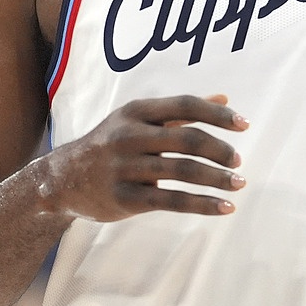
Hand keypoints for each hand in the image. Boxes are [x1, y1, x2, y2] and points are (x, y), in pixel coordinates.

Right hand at [41, 94, 247, 221]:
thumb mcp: (138, 120)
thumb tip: (225, 97)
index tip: (244, 124)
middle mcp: (129, 136)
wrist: (61, 180)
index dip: (217, 114)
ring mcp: (124, 168)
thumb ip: (181, 110)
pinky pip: (171, 201)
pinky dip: (202, 204)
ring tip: (239, 184)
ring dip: (216, 179)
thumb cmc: (111, 144)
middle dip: (219, 150)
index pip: (184, 105)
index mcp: (135, 112)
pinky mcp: (124, 198)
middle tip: (239, 161)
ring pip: (182, 172)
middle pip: (186, 139)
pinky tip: (224, 207)